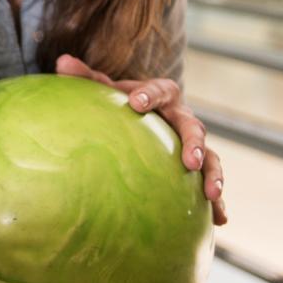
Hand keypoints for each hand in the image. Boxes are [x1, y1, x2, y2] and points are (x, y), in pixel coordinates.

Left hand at [54, 55, 227, 224]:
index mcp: (164, 94)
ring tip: (212, 196)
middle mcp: (183, 118)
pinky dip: (216, 202)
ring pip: (210, 157)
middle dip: (195, 144)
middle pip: (195, 128)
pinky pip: (208, 182)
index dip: (149, 95)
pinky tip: (220, 220)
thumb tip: (62, 62)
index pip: (161, 90)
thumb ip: (86, 77)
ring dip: (213, 175)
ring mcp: (193, 143)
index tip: (135, 103)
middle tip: (190, 161)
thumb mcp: (107, 88)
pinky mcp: (196, 166)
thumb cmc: (123, 100)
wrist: (143, 111)